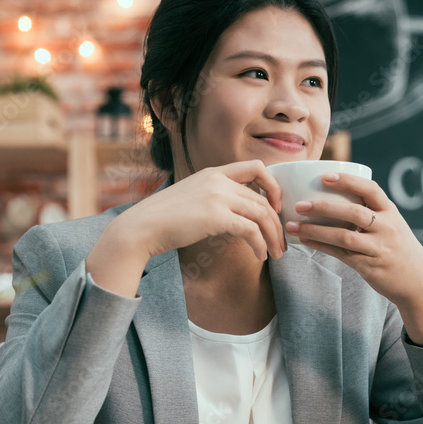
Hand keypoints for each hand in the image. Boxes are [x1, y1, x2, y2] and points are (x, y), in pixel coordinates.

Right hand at [117, 159, 286, 261]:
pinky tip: (259, 256)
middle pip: (263, 198)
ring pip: (261, 214)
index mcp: (213, 172)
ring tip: (276, 254)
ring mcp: (217, 197)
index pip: (256, 167)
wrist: (141, 227)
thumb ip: (212, 198)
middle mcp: (218, 180)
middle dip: (276, 222)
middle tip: (281, 242)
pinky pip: (250, 230)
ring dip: (272, 236)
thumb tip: (233, 217)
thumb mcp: (190, 197)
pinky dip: (260, 244)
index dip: (273, 185)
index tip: (275, 206)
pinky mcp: (216, 216)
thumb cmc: (162, 219)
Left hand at [283, 171, 422, 342]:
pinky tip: (304, 241)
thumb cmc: (398, 249)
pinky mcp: (369, 266)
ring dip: (315, 231)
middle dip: (324, 207)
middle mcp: (387, 228)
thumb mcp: (392, 225)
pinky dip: (320, 246)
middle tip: (299, 205)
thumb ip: (370, 212)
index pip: (370, 190)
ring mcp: (379, 248)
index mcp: (391, 212)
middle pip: (353, 213)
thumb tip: (332, 196)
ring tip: (292, 226)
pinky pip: (341, 254)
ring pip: (343, 236)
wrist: (419, 283)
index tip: (324, 176)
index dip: (347, 181)